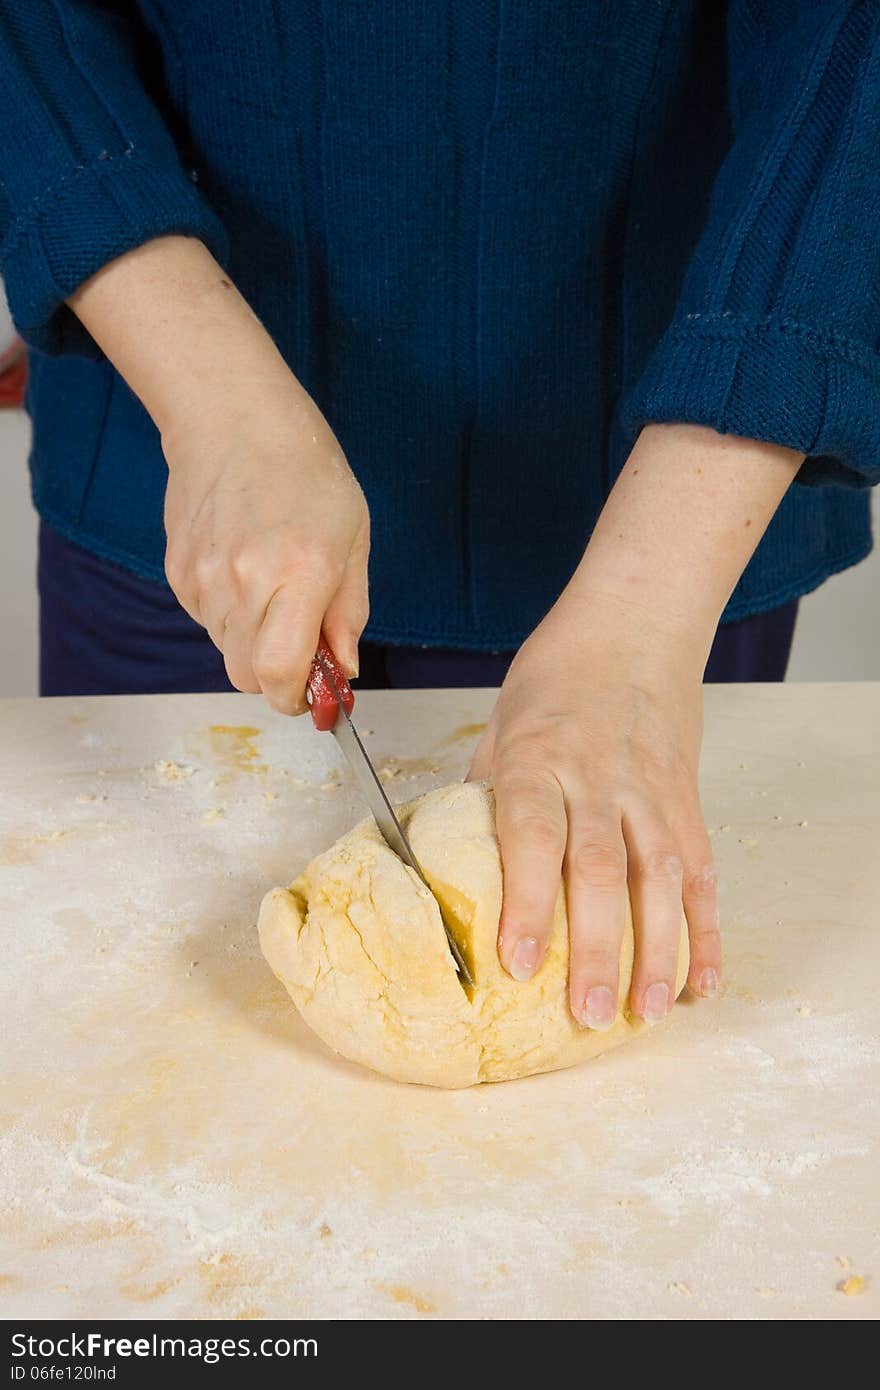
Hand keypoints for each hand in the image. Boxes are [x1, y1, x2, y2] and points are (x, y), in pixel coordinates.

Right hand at [163, 383, 368, 712]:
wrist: (234, 419)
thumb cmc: (306, 472)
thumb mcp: (353, 539)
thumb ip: (348, 613)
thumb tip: (344, 668)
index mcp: (298, 575)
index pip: (279, 674)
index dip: (295, 698)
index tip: (313, 695)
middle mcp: (244, 583)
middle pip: (248, 676)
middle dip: (277, 675)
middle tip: (300, 644)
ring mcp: (203, 579)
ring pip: (226, 651)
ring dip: (253, 641)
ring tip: (272, 586)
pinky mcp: (178, 572)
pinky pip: (206, 621)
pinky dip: (229, 614)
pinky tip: (244, 568)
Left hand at [469, 589, 719, 1025]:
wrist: (635, 628)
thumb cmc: (556, 678)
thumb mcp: (502, 726)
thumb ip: (486, 797)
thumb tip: (453, 866)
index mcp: (539, 759)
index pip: (533, 835)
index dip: (525, 901)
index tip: (517, 962)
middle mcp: (598, 780)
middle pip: (600, 870)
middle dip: (594, 948)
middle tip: (584, 1012)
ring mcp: (651, 793)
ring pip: (658, 880)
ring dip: (656, 951)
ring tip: (645, 1013)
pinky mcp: (687, 803)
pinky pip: (700, 873)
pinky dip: (705, 929)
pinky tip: (700, 980)